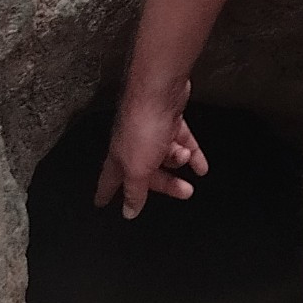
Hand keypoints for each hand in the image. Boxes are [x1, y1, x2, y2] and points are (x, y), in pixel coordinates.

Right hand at [94, 76, 208, 219]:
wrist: (160, 91)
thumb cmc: (144, 128)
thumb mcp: (137, 168)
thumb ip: (134, 191)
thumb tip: (128, 212)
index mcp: (119, 158)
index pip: (109, 180)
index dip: (105, 193)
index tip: (100, 203)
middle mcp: (132, 146)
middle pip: (146, 173)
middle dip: (166, 183)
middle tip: (184, 192)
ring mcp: (151, 132)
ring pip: (165, 157)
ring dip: (179, 160)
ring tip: (187, 158)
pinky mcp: (168, 120)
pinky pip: (180, 142)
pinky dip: (192, 154)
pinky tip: (202, 166)